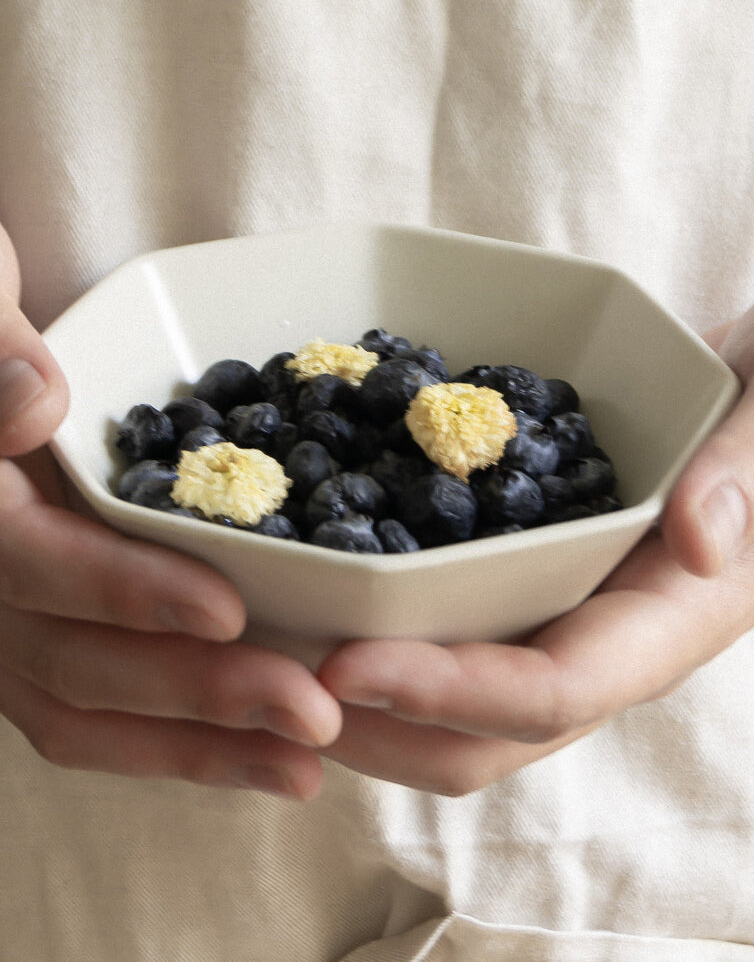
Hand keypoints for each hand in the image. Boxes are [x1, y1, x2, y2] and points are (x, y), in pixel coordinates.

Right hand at [0, 226, 342, 798]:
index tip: (226, 609)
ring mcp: (8, 627)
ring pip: (86, 710)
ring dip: (199, 746)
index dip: (124, 590)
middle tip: (310, 713)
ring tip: (308, 763)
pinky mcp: (43, 649)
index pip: (29, 560)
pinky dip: (180, 747)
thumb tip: (37, 405)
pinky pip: (99, 716)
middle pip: (74, 659)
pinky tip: (270, 758)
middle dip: (196, 690)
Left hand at [318, 263, 753, 794]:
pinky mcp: (566, 562)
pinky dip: (398, 624)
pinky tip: (332, 583)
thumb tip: (695, 536)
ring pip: (472, 694)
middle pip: (496, 728)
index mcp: (687, 610)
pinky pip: (474, 619)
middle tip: (272, 683)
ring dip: (376, 696)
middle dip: (387, 723)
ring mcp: (593, 601)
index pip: (561, 686)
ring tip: (275, 655)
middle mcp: (629, 627)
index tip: (347, 668)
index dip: (455, 691)